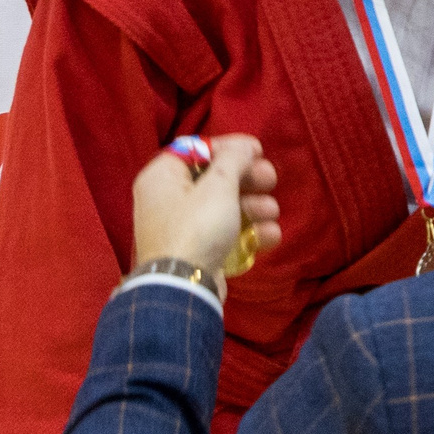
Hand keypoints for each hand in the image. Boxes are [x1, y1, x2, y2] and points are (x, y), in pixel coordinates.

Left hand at [131, 135, 280, 296]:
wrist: (183, 287)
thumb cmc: (197, 227)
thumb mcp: (219, 185)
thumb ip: (234, 158)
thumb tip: (245, 146)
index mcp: (162, 177)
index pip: (196, 149)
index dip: (229, 147)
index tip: (258, 151)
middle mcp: (168, 199)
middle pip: (215, 178)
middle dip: (249, 179)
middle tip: (270, 180)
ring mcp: (183, 227)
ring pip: (225, 206)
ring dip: (255, 206)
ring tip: (271, 212)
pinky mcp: (198, 249)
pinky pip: (226, 231)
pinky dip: (249, 231)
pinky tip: (269, 236)